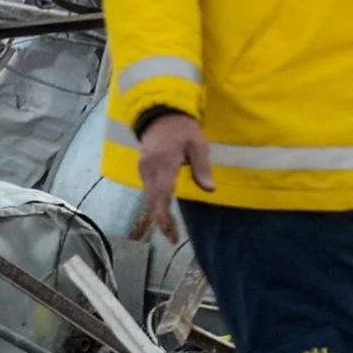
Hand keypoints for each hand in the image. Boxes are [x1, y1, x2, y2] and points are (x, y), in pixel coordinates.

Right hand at [132, 113, 211, 241]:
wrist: (161, 113)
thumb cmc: (183, 129)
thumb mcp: (198, 144)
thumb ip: (202, 167)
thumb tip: (210, 190)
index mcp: (164, 163)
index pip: (161, 194)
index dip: (164, 216)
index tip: (171, 233)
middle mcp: (149, 168)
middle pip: (152, 200)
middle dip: (161, 221)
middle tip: (173, 238)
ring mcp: (143, 168)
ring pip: (148, 197)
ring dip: (158, 213)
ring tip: (170, 229)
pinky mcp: (143, 169)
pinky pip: (148, 190)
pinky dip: (155, 203)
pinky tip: (164, 212)